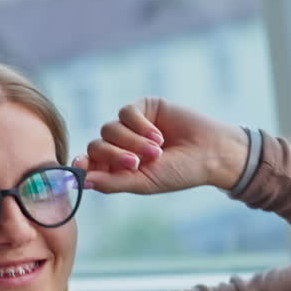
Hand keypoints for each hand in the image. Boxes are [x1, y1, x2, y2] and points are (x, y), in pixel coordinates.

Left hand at [73, 98, 249, 194]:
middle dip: (114, 155)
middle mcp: (122, 145)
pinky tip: (160, 136)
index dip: (83, 165)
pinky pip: (126, 112)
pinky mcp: (144, 107)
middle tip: (137, 163)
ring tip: (158, 151)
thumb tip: (81, 181)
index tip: (79, 165)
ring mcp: (131, 126)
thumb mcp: (144, 183)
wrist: (211, 153)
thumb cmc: (181, 173)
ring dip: (132, 142)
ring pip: (110, 129)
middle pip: (96, 146)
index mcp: (120, 167)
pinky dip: (140, 126)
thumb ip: (113, 182)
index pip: (91, 163)